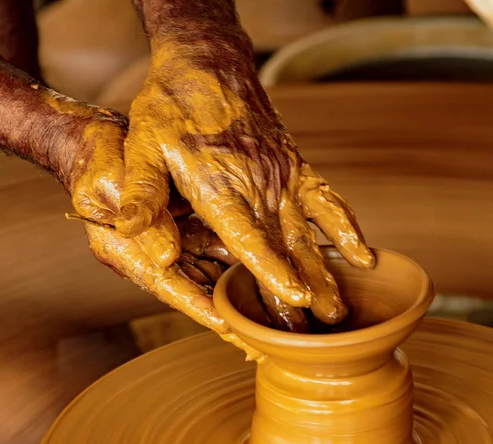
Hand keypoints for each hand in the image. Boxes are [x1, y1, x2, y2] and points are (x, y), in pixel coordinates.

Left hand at [114, 34, 374, 325]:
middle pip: (283, 245)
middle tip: (319, 330)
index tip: (296, 298)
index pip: (248, 235)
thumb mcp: (142, 144)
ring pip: (308, 231)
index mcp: (218, 184)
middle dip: (303, 289)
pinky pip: (328, 200)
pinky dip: (346, 229)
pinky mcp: (296, 167)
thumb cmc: (171, 108)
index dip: (272, 268)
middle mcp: (257, 183)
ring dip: (326, 272)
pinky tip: (364, 256)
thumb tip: (128, 229)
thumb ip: (141, 190)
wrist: (207, 64)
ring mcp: (282, 175)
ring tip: (339, 311)